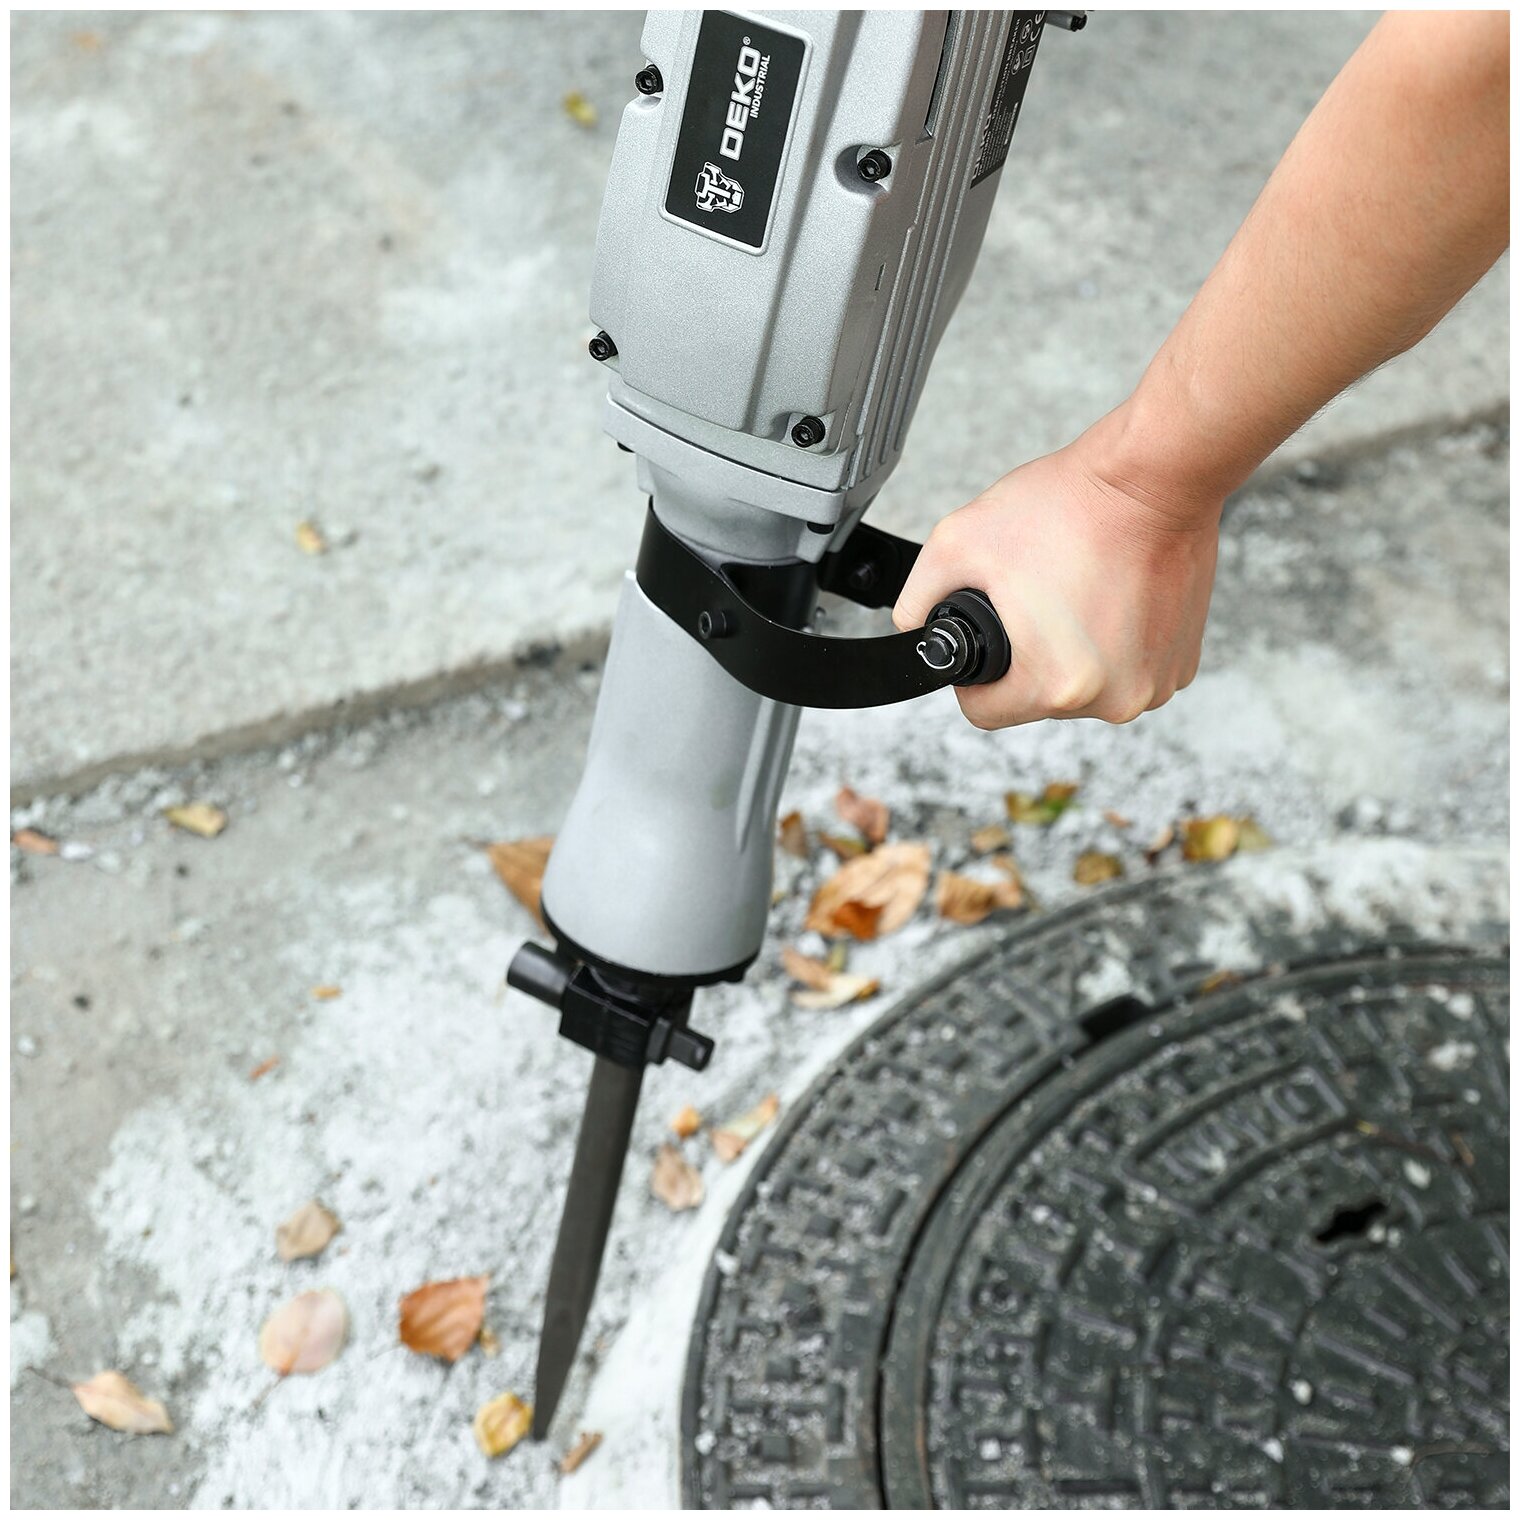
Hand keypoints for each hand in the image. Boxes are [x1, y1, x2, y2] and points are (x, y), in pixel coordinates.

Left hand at [892, 417, 1221, 729]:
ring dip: (1069, 652)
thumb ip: (917, 599)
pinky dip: (1111, 642)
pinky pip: (1124, 669)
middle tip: (1035, 599)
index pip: (984, 713)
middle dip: (1024, 657)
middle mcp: (1115, 698)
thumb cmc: (1071, 507)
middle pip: (1035, 700)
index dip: (972, 677)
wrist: (1155, 477)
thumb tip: (912, 628)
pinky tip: (1108, 596)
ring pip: (1081, 687)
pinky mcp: (1182, 664)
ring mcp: (1155, 683)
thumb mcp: (957, 543)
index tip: (987, 636)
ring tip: (1074, 591)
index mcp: (1059, 685)